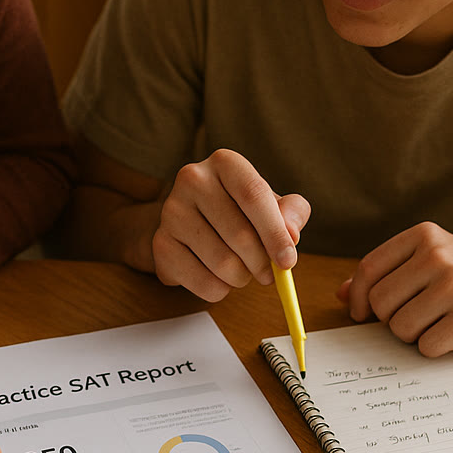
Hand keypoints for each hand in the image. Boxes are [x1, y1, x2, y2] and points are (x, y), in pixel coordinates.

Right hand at [152, 149, 310, 301]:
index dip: (275, 233)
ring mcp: (171, 211)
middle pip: (240, 234)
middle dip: (262, 263)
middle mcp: (193, 179)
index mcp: (225, 162)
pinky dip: (220, 289)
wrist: (193, 220)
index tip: (288, 261)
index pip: (254, 196)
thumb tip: (291, 235)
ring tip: (242, 271)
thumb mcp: (271, 204)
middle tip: (268, 273)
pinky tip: (219, 278)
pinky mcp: (160, 243)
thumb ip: (292, 213)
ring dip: (242, 278)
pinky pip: (202, 281)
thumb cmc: (240, 210)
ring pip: (222, 262)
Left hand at [339, 223, 452, 353]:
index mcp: (425, 236)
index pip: (369, 269)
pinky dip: (435, 348)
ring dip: (413, 336)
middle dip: (390, 320)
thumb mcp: (432, 261)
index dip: (357, 297)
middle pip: (380, 302)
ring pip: (400, 327)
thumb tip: (341, 294)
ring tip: (438, 324)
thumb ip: (388, 273)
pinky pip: (426, 347)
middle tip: (416, 318)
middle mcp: (438, 256)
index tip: (360, 314)